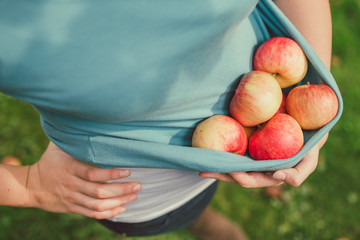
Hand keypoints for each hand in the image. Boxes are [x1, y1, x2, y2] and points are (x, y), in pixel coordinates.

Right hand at [26, 141, 140, 218]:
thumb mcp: (57, 146)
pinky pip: (93, 213)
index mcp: (69, 168)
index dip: (111, 174)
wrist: (31, 186)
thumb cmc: (50, 161)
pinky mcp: (73, 208)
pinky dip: (108, 213)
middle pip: (99, 191)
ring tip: (134, 196)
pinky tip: (122, 208)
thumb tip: (86, 119)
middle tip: (138, 186)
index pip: (92, 173)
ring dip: (119, 201)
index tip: (128, 171)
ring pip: (98, 204)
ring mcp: (73, 198)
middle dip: (121, 190)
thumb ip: (73, 137)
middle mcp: (72, 184)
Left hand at [200, 133, 327, 187]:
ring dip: (216, 163)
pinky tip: (210, 146)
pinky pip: (232, 149)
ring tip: (200, 159)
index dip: (237, 177)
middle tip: (201, 169)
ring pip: (230, 162)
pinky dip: (221, 150)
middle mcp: (256, 168)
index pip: (248, 180)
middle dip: (218, 173)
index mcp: (268, 176)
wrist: (306, 128)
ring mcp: (251, 157)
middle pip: (233, 174)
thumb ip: (298, 174)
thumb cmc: (309, 148)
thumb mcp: (309, 162)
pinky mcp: (248, 145)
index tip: (228, 170)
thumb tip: (277, 176)